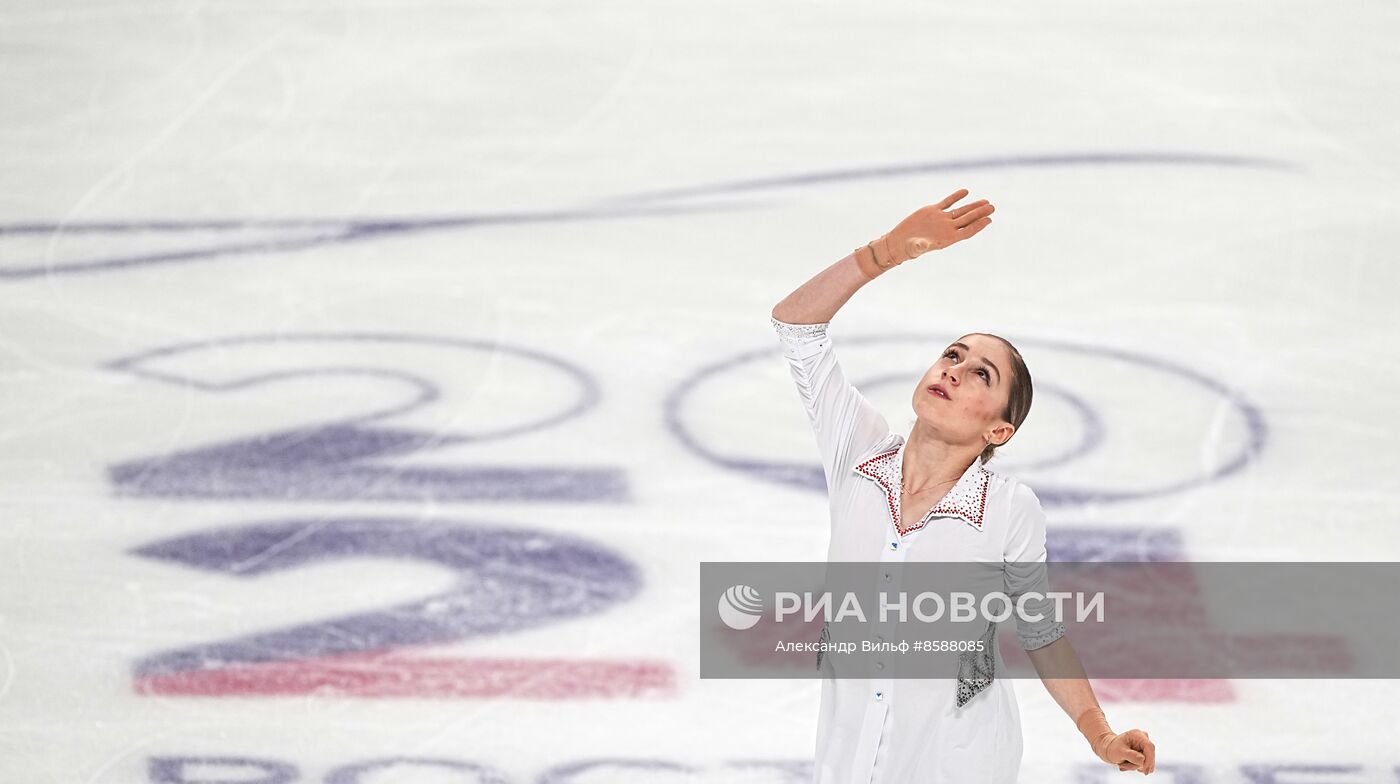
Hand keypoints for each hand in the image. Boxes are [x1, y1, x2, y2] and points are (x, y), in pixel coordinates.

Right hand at [878, 188, 994, 264]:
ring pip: (960, 210)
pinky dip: (956, 197)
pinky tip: (966, 191)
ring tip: (986, 201)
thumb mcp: (916, 247)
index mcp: (947, 238)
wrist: (900, 241)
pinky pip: (947, 202)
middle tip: (992, 207)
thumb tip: (924, 245)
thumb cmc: (909, 248)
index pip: (967, 231)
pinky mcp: (933, 211)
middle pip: (967, 219)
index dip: (978, 226)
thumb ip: (921, 245)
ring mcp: (941, 219)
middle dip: (980, 213)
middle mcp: (947, 228)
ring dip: (973, 206)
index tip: (989, 220)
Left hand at [1101, 728, 1155, 773]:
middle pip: (1149, 756)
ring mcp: (1145, 747)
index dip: (1150, 760)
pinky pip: (1145, 765)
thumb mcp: (1119, 752)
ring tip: (1123, 764)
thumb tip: (1143, 759)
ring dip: (1135, 766)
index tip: (1145, 771)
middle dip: (1137, 764)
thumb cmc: (1113, 749)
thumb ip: (1131, 756)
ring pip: (1147, 762)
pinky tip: (1127, 764)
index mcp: (1138, 735)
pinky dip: (1136, 766)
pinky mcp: (1145, 754)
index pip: (1150, 747)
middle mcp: (1144, 739)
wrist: (1109, 749)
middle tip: (1122, 766)